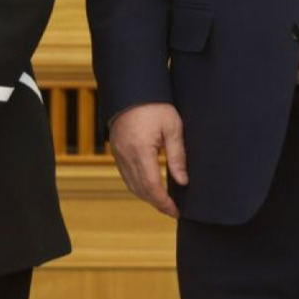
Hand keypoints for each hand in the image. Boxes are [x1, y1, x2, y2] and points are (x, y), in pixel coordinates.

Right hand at [107, 103, 187, 217]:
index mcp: (141, 150)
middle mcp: (126, 155)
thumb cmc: (155, 105)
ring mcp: (118, 153)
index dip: (164, 202)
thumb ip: (178, 156)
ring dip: (146, 196)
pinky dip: (137, 185)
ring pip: (131, 184)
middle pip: (140, 189)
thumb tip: (183, 182)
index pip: (151, 186)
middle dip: (156, 203)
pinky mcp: (116, 150)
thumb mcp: (172, 127)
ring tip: (163, 201)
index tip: (176, 211)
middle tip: (172, 210)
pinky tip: (149, 185)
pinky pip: (125, 175)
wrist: (132, 88)